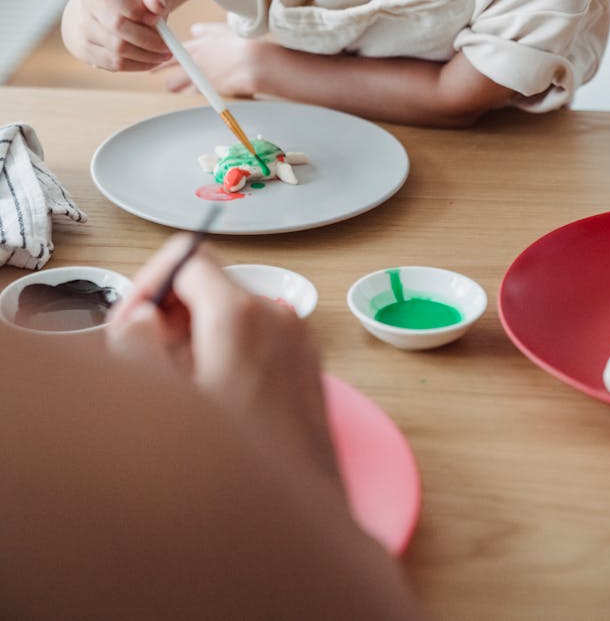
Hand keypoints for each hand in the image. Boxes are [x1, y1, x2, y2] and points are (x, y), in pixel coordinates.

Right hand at [61, 0, 173, 70]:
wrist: (98, 9)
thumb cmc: (130, 2)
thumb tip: (158, 5)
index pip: (130, 9)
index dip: (148, 20)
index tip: (160, 23)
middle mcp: (89, 5)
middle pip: (121, 30)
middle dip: (150, 43)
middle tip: (168, 49)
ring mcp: (82, 28)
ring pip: (117, 51)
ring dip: (146, 58)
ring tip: (161, 56)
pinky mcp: (83, 49)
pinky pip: (113, 64)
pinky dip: (135, 66)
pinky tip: (148, 62)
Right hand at [107, 236, 341, 486]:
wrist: (301, 524)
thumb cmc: (238, 474)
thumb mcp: (169, 406)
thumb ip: (140, 348)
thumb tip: (142, 319)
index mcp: (241, 315)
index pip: (186, 257)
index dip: (148, 285)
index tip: (130, 322)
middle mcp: (277, 316)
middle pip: (209, 284)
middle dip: (169, 316)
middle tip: (144, 363)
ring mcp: (298, 341)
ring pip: (232, 312)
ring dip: (196, 338)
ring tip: (179, 392)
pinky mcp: (307, 366)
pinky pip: (257, 338)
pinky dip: (228, 353)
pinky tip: (212, 402)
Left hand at [158, 21, 267, 96]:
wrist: (256, 63)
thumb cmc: (242, 43)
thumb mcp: (224, 30)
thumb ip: (207, 31)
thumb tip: (195, 29)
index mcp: (195, 48)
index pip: (168, 57)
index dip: (159, 64)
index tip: (152, 68)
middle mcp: (194, 66)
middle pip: (171, 81)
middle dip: (172, 82)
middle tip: (174, 82)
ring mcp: (201, 81)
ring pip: (182, 92)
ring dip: (183, 91)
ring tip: (190, 90)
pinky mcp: (211, 93)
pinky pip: (198, 96)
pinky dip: (200, 94)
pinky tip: (206, 91)